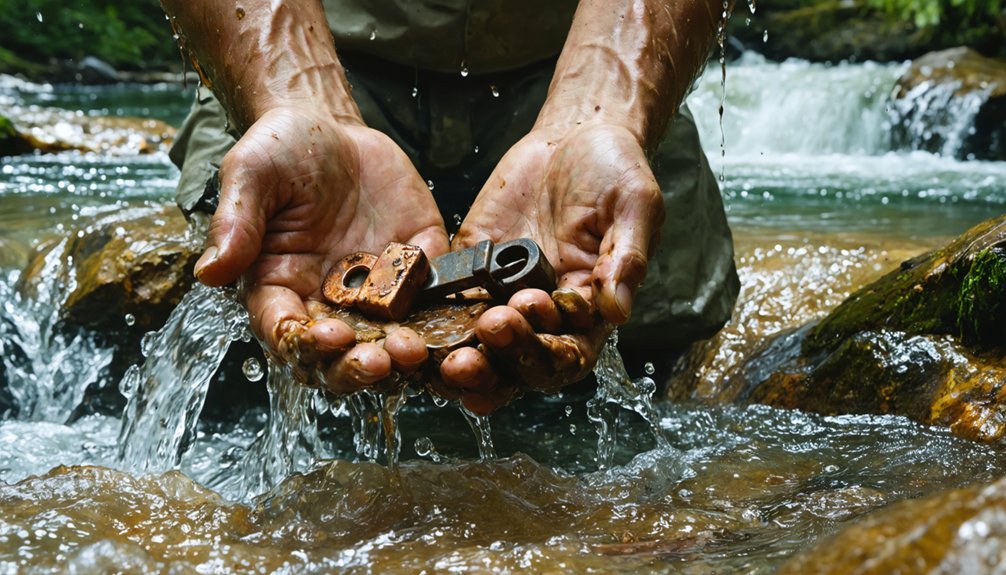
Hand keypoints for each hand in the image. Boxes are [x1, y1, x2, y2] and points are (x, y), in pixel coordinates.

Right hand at [193, 106, 448, 392]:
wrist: (333, 131)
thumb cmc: (280, 151)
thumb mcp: (251, 175)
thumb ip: (237, 223)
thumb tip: (209, 272)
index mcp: (280, 290)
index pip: (287, 336)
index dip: (305, 345)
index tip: (327, 336)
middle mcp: (327, 305)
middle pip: (340, 359)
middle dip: (359, 367)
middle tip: (382, 360)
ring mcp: (375, 295)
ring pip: (389, 345)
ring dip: (402, 357)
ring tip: (417, 349)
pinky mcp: (417, 274)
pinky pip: (434, 305)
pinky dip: (445, 320)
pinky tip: (457, 323)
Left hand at [441, 122, 664, 413]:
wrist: (575, 135)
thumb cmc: (616, 170)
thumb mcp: (634, 206)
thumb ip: (626, 258)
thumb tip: (617, 310)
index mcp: (589, 310)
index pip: (568, 355)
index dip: (546, 353)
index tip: (526, 318)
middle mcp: (545, 314)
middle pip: (519, 362)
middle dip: (495, 362)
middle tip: (471, 350)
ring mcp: (505, 294)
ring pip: (478, 345)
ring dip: (459, 359)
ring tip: (437, 358)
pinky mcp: (472, 270)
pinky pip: (447, 303)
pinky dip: (430, 321)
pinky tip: (410, 328)